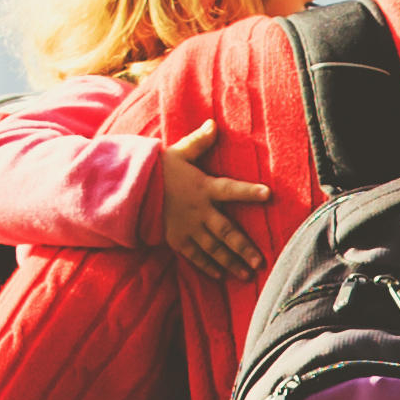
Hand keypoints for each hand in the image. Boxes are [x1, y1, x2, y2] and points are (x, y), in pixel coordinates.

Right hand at [148, 121, 276, 278]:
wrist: (131, 189)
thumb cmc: (160, 169)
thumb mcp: (180, 152)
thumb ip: (199, 141)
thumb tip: (213, 123)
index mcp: (203, 187)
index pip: (230, 189)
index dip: (248, 191)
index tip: (268, 194)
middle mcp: (199, 211)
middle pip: (225, 232)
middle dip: (243, 248)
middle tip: (260, 262)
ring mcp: (188, 228)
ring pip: (213, 249)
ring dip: (231, 262)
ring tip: (247, 275)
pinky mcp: (177, 239)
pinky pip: (195, 256)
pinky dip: (207, 266)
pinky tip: (221, 275)